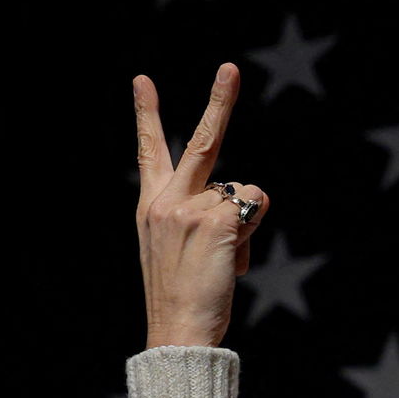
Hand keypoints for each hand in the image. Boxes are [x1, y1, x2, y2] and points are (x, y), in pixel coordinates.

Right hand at [133, 63, 269, 348]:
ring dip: (245, 228)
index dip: (147, 115)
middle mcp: (166, 201)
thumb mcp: (182, 249)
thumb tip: (242, 206)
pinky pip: (256, 206)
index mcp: (152, 206)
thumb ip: (202, 217)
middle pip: (203, 142)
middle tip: (231, 68)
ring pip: (244, 193)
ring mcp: (190, 209)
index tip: (142, 80)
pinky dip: (254, 233)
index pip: (150, 152)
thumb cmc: (184, 296)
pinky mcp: (216, 221)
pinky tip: (231, 262)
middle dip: (219, 101)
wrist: (178, 329)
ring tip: (222, 262)